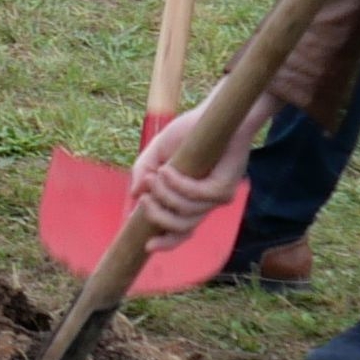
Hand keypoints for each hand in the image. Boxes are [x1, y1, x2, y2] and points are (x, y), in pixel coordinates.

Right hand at [125, 107, 253, 241]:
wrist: (216, 113)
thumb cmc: (189, 131)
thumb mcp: (158, 151)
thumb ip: (143, 171)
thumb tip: (134, 195)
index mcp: (191, 199)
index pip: (181, 231)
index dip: (165, 242)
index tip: (146, 245)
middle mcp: (206, 203)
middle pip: (183, 228)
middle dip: (159, 217)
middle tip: (145, 200)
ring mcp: (217, 196)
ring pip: (187, 212)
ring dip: (165, 196)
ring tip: (156, 175)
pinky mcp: (225, 186)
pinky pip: (196, 195)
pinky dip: (178, 184)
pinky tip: (167, 170)